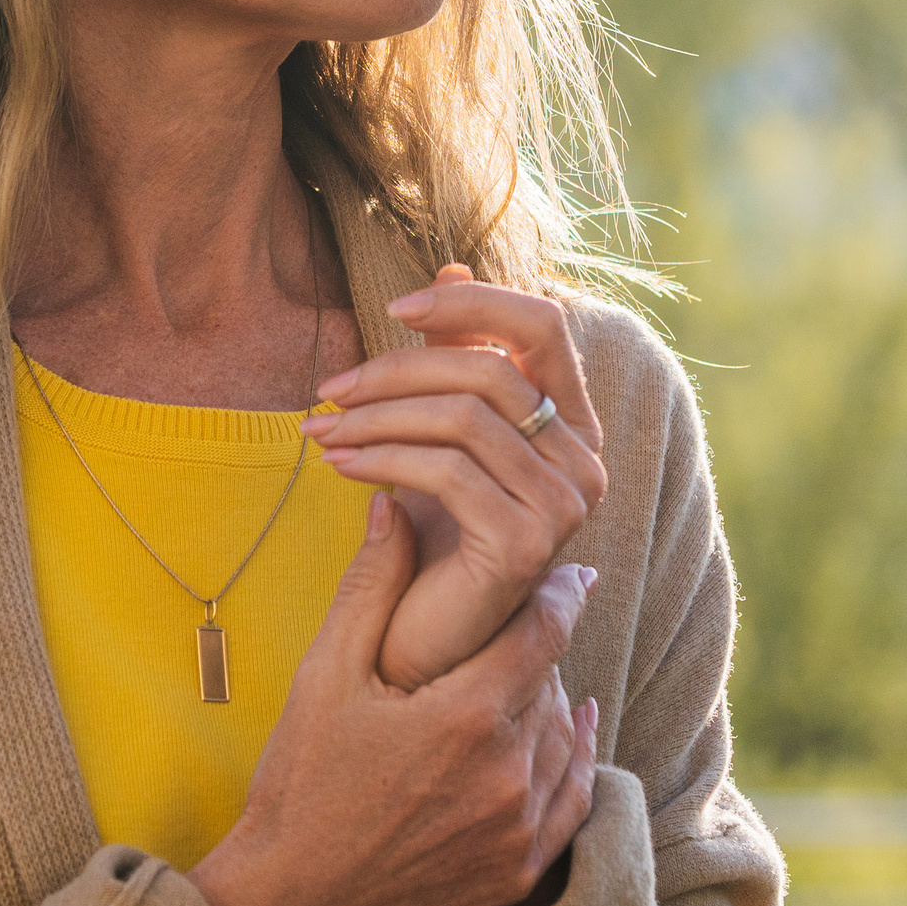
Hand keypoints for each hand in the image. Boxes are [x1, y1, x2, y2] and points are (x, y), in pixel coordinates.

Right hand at [189, 493, 599, 905]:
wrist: (291, 903)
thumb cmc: (300, 782)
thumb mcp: (325, 675)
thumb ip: (372, 587)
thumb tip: (397, 506)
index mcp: (466, 716)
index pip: (544, 629)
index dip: (556, 591)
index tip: (560, 568)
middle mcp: (507, 772)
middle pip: (554, 680)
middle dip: (539, 645)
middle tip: (524, 616)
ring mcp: (518, 827)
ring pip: (565, 736)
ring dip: (552, 699)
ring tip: (522, 672)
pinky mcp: (519, 870)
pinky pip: (572, 799)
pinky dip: (575, 758)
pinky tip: (575, 729)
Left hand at [303, 266, 608, 689]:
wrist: (422, 642)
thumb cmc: (431, 532)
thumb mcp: (439, 429)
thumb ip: (454, 353)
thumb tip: (452, 263)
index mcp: (573, 423)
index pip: (543, 324)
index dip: (471, 301)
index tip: (394, 306)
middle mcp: (585, 462)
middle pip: (490, 367)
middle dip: (397, 368)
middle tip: (329, 389)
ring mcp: (565, 507)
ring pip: (464, 416)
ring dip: (377, 415)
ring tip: (320, 429)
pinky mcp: (526, 546)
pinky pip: (448, 471)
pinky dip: (382, 457)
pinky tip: (340, 465)